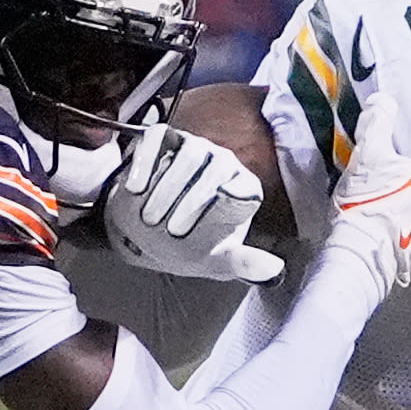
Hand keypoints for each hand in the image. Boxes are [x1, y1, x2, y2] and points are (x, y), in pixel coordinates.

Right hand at [101, 121, 283, 283]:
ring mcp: (194, 147)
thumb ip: (244, 263)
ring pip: (190, 153)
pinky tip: (135, 189)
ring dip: (168, 187)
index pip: (243, 190)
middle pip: (216, 168)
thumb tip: (275, 270)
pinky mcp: (165, 139)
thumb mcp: (217, 261)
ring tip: (150, 218)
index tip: (195, 234)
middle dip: (190, 202)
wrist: (153, 231)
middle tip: (169, 232)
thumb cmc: (191, 245)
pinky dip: (145, 162)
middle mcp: (223, 162)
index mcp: (243, 189)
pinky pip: (158, 139)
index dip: (221, 211)